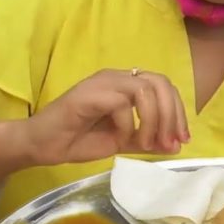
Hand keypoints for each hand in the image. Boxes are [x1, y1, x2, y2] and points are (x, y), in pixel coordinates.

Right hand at [21, 69, 188, 165]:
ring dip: (153, 120)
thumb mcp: (124, 142)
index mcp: (127, 85)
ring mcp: (103, 83)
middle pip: (161, 83)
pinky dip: (129, 125)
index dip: (178, 112)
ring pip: (145, 89)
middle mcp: (117, 78)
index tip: (182, 139)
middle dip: (172, 115)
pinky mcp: (89, 94)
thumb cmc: (79, 140)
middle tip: (170, 142)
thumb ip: (149, 141)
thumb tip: (176, 145)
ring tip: (145, 144)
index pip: (164, 87)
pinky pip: (122, 104)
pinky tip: (120, 139)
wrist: (42, 145)